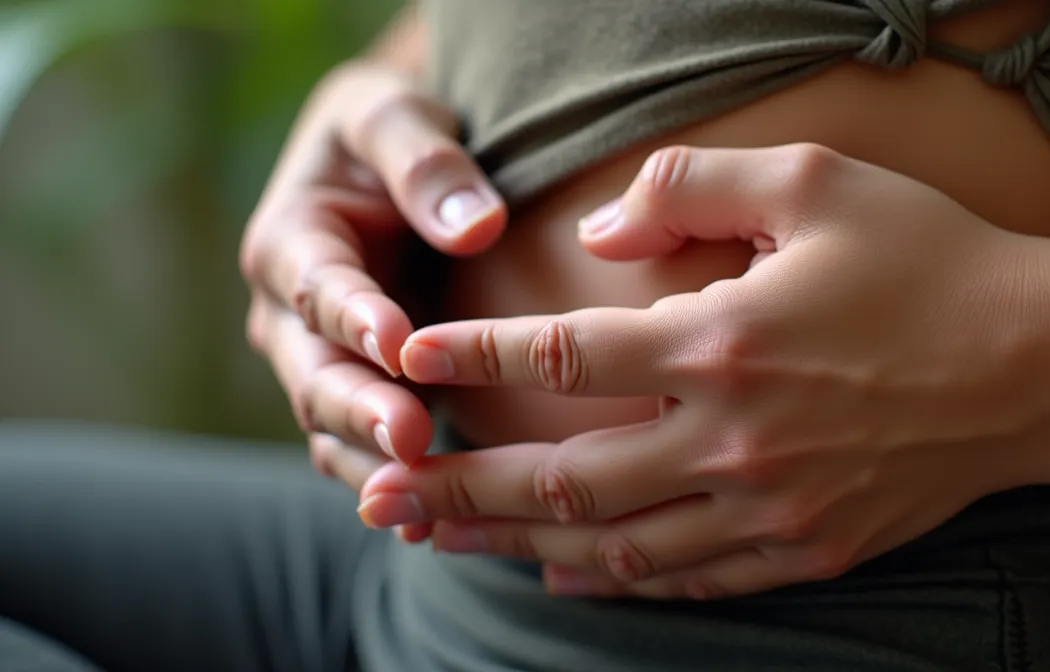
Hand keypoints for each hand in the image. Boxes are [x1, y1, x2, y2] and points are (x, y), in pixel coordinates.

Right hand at [239, 62, 505, 506]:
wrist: (390, 166)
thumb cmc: (393, 134)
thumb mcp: (398, 117)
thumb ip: (427, 164)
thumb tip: (478, 226)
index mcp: (291, 240)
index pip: (318, 286)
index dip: (354, 316)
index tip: (398, 343)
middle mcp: (293, 315)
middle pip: (315, 372)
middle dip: (360, 408)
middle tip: (409, 437)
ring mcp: (323, 363)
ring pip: (333, 426)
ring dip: (372, 462)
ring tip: (417, 505)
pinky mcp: (363, 394)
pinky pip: (364, 448)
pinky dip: (392, 484)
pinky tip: (430, 527)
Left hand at [352, 144, 1049, 597]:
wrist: (1045, 366)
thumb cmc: (933, 260)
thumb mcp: (817, 181)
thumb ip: (693, 187)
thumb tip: (601, 233)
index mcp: (722, 341)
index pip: (561, 356)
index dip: (473, 356)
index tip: (408, 354)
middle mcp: (732, 437)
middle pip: (560, 477)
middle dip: (458, 488)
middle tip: (379, 494)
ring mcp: (769, 506)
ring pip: (612, 545)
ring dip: (516, 546)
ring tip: (444, 543)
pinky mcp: (808, 547)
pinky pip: (689, 578)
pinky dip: (617, 580)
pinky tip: (566, 574)